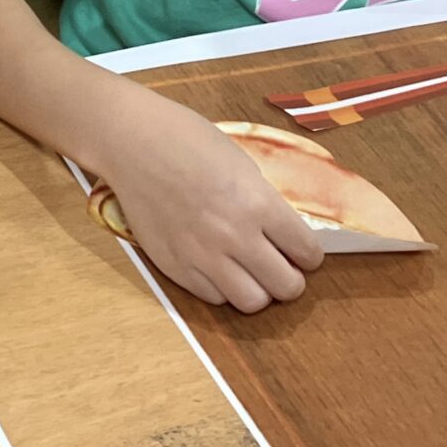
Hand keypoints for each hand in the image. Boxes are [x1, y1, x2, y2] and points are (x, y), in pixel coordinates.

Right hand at [98, 100, 325, 311]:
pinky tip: (219, 268)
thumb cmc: (189, 143)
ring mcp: (202, 255)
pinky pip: (213, 297)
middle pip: (285, 287)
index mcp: (258, 204)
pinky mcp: (174, 266)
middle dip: (290, 280)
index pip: (307, 252)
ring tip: (251, 274)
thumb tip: (283, 237)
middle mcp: (234, 236)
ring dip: (258, 291)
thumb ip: (265, 204)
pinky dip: (223, 288)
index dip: (310, 256)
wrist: (136, 144)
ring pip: (251, 302)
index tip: (303, 254)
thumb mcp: (244, 167)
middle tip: (282, 269)